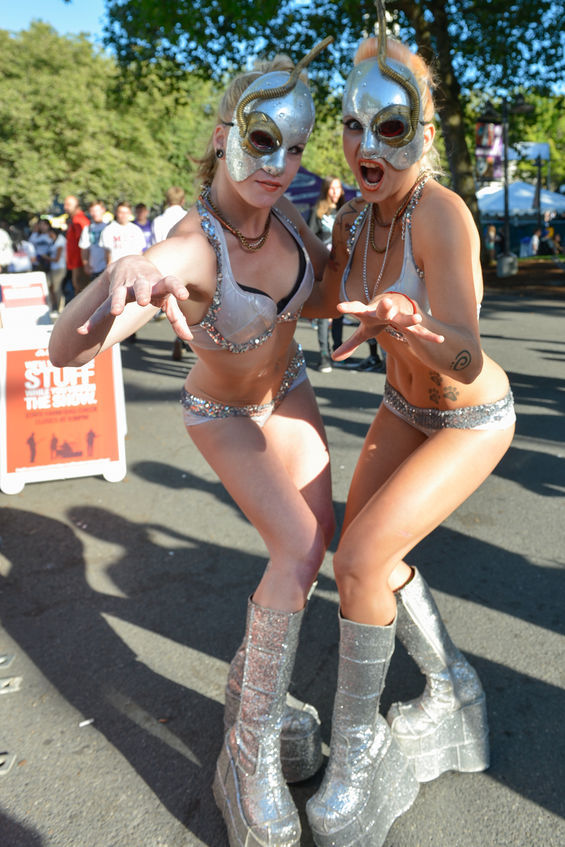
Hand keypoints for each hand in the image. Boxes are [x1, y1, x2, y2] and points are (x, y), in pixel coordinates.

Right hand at [77, 256, 192, 339]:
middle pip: (141, 286)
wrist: (131, 263)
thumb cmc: (154, 285)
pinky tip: (82, 330)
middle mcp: (141, 283)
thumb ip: (177, 318)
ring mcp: (125, 287)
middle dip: (141, 292)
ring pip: (119, 293)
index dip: (177, 288)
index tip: (183, 295)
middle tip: (142, 301)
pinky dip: (93, 319)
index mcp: (159, 282)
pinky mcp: (112, 293)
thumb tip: (189, 339)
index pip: (171, 282)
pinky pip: (101, 307)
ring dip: (117, 301)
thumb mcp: (167, 298)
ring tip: (115, 311)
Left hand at [332, 295, 443, 360]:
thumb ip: (349, 344)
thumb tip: (333, 357)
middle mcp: (384, 311)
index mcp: (369, 312)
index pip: (356, 308)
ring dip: (410, 318)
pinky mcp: (410, 322)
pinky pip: (420, 330)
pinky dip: (429, 335)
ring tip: (416, 318)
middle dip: (385, 306)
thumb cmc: (376, 318)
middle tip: (387, 303)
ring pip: (404, 317)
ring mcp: (399, 316)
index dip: (347, 307)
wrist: (395, 301)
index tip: (339, 307)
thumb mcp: (363, 331)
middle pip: (383, 309)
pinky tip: (440, 340)